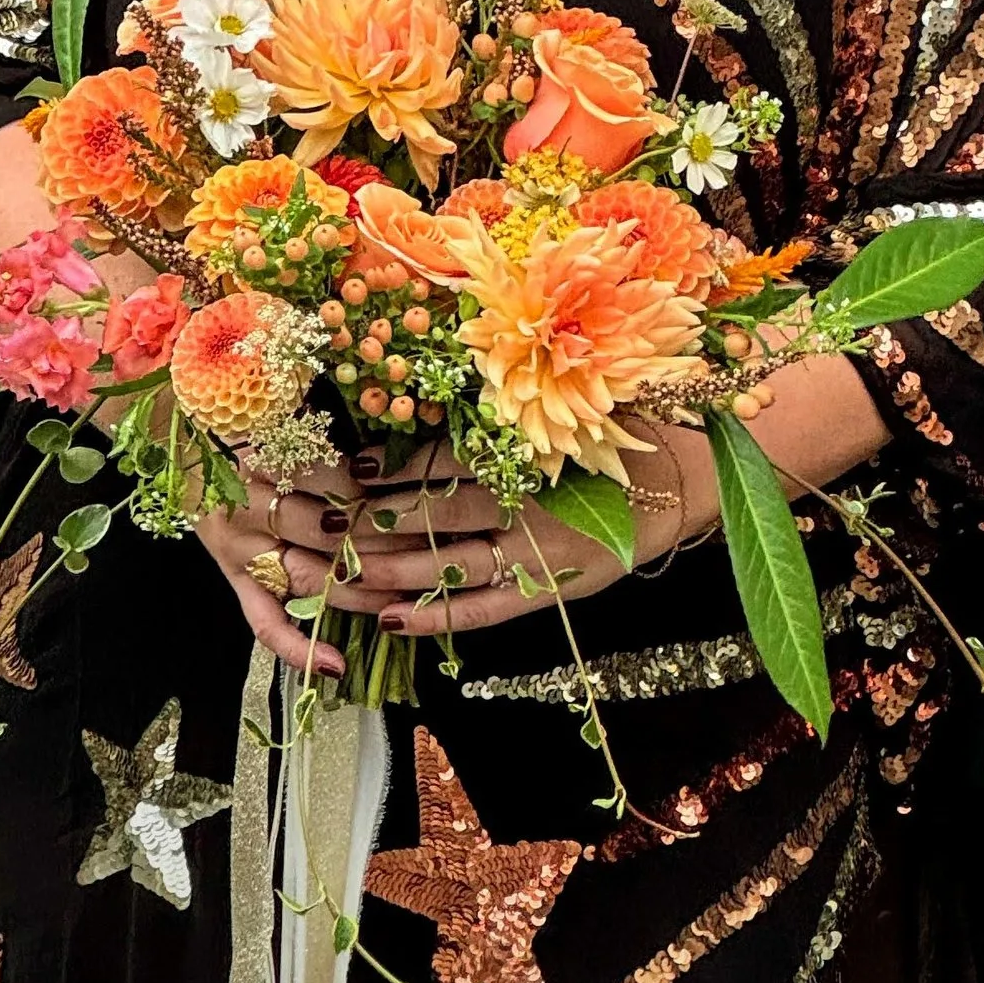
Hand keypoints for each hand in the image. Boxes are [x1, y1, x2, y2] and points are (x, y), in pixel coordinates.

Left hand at [197, 435, 714, 661]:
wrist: (693, 476)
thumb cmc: (621, 422)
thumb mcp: (567, 393)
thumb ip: (504, 395)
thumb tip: (431, 362)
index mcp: (521, 449)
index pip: (429, 465)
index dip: (373, 473)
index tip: (321, 474)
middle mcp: (523, 502)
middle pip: (421, 520)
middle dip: (351, 527)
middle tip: (290, 530)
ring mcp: (538, 554)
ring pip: (441, 571)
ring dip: (374, 577)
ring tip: (315, 578)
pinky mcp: (553, 592)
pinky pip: (486, 612)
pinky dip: (437, 618)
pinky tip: (390, 620)